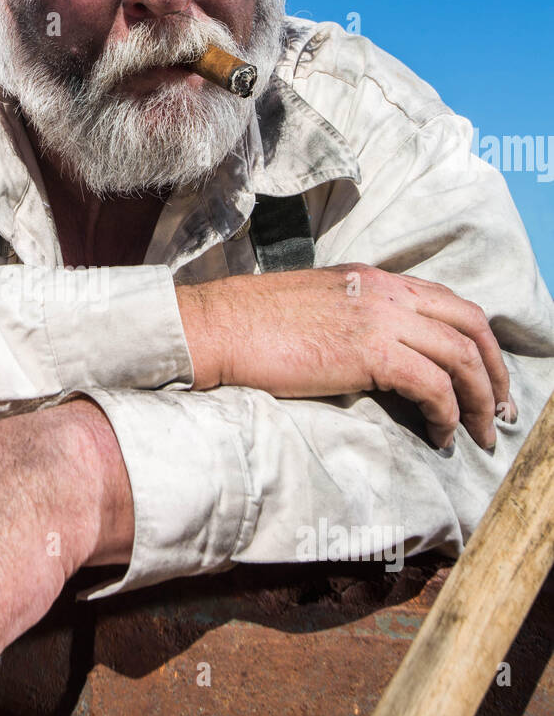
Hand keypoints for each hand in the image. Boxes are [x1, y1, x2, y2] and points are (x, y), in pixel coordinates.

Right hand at [175, 264, 512, 449]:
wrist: (218, 328)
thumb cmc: (251, 326)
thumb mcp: (316, 309)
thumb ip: (353, 320)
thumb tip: (374, 356)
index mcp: (376, 280)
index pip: (450, 303)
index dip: (477, 341)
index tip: (485, 377)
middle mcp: (387, 292)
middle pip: (470, 325)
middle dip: (494, 371)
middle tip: (496, 410)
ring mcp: (381, 320)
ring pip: (461, 357)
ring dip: (478, 400)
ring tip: (476, 434)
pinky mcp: (370, 353)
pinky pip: (433, 385)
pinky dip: (446, 414)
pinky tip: (440, 435)